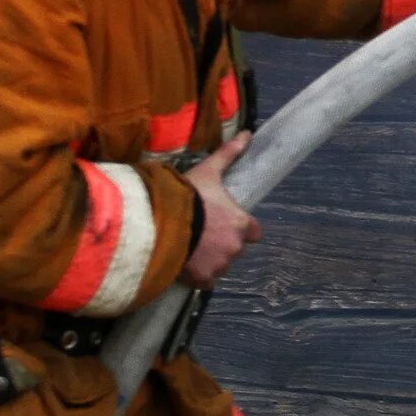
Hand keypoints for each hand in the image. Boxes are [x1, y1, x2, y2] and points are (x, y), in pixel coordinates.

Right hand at [182, 131, 261, 286]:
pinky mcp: (202, 280)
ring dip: (210, 260)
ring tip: (190, 247)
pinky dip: (197, 276)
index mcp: (242, 223)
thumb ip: (229, 154)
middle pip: (234, 249)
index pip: (254, 232)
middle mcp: (235, 247)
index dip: (241, 228)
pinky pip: (205, 281)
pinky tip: (184, 263)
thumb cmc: (188, 196)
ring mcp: (219, 265)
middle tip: (201, 234)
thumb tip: (249, 133)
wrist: (161, 223)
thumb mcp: (209, 171)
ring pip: (220, 266)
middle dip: (222, 244)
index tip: (225, 224)